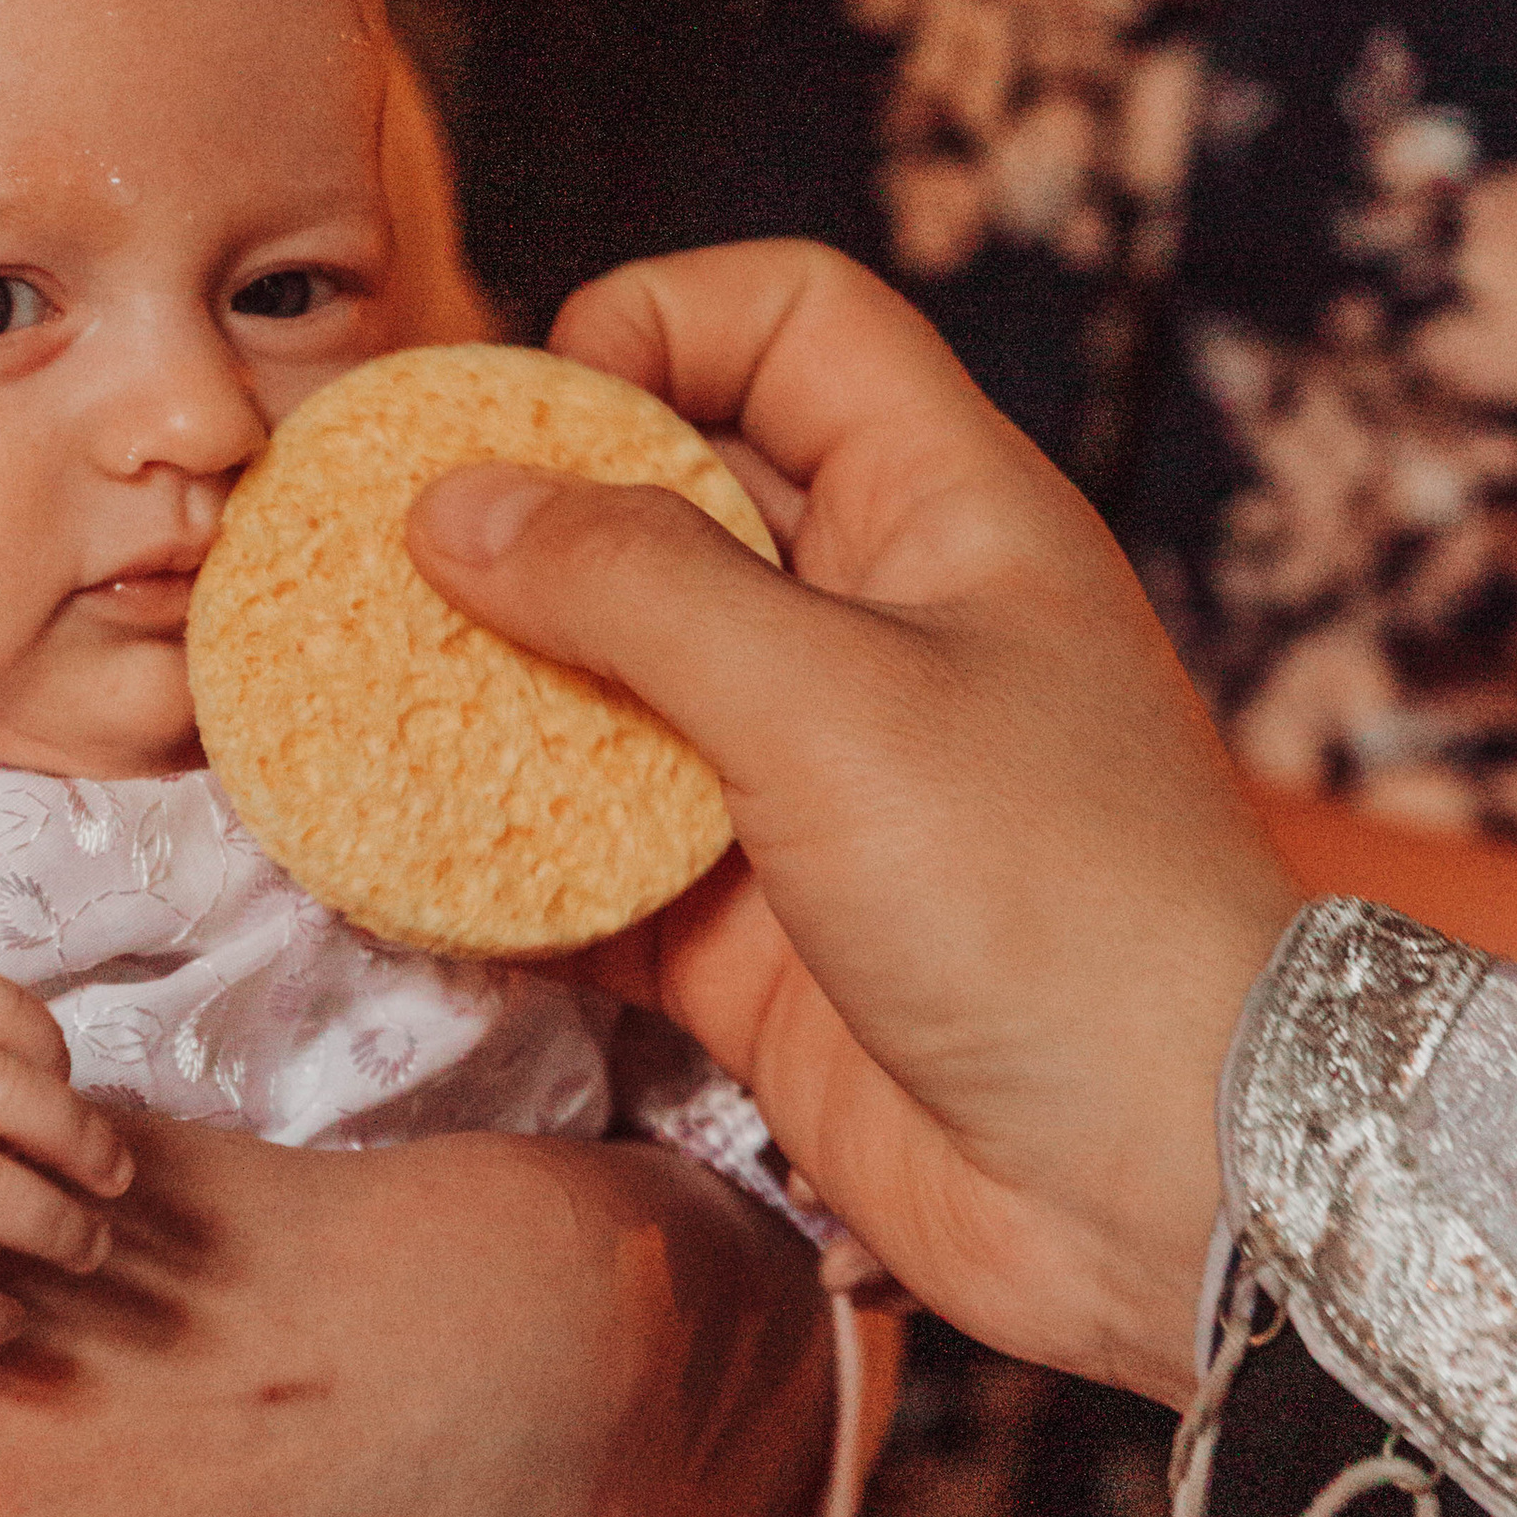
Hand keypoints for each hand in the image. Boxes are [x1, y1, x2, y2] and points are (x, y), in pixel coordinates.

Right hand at [405, 242, 1299, 1398]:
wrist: (1164, 1189)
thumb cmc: (1052, 903)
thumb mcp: (833, 702)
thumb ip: (633, 588)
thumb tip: (456, 507)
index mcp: (941, 513)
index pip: (791, 329)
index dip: (654, 326)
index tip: (522, 413)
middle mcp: (871, 629)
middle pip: (669, 504)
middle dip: (522, 519)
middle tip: (374, 552)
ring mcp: (807, 786)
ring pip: (610, 691)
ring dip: (487, 694)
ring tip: (351, 693)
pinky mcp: (751, 937)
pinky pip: (588, 864)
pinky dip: (496, 859)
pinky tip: (395, 856)